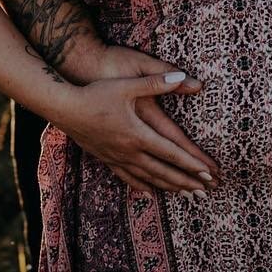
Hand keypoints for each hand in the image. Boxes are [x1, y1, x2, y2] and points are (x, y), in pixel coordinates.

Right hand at [53, 70, 219, 194]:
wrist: (64, 108)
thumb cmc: (96, 94)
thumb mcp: (128, 85)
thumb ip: (156, 82)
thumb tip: (183, 76)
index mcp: (139, 134)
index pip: (171, 152)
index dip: (191, 163)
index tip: (208, 173)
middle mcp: (130, 151)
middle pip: (163, 171)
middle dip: (186, 182)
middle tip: (205, 192)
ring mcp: (117, 158)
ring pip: (148, 178)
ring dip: (169, 187)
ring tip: (186, 195)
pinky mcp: (106, 158)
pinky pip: (127, 177)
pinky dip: (141, 186)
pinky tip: (149, 193)